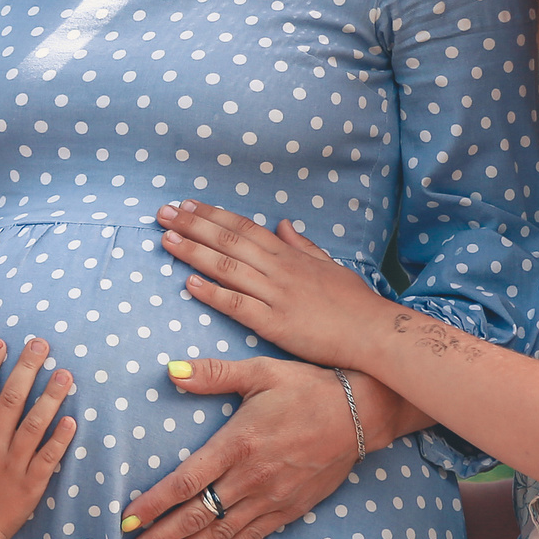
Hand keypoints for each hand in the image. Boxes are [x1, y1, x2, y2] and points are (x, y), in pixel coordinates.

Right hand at [0, 336, 76, 538]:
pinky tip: (73, 420)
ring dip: (52, 397)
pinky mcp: (32, 484)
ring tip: (65, 374)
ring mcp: (13, 464)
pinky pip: (49, 457)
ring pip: (35, 424)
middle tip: (41, 344)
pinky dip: (61, 439)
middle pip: (11, 398)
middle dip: (27, 367)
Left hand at [118, 357, 415, 538]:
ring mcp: (272, 497)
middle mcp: (252, 477)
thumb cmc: (306, 387)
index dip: (154, 505)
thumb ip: (213, 374)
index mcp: (238, 443)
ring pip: (221, 533)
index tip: (127, 521)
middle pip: (197, 516)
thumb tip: (171, 371)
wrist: (362, 412)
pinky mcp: (290, 508)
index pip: (186, 482)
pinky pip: (251, 537)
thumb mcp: (259, 372)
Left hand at [157, 200, 393, 364]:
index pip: (244, 227)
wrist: (375, 332)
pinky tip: (190, 283)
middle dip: (192, 225)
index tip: (187, 205)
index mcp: (290, 255)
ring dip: (193, 252)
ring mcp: (277, 295)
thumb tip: (282, 225)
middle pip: (228, 240)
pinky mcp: (276, 323)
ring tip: (166, 239)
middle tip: (162, 213)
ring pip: (228, 267)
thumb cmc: (355, 303)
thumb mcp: (329, 265)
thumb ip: (303, 246)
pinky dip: (213, 293)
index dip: (212, 215)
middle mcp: (280, 269)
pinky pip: (239, 305)